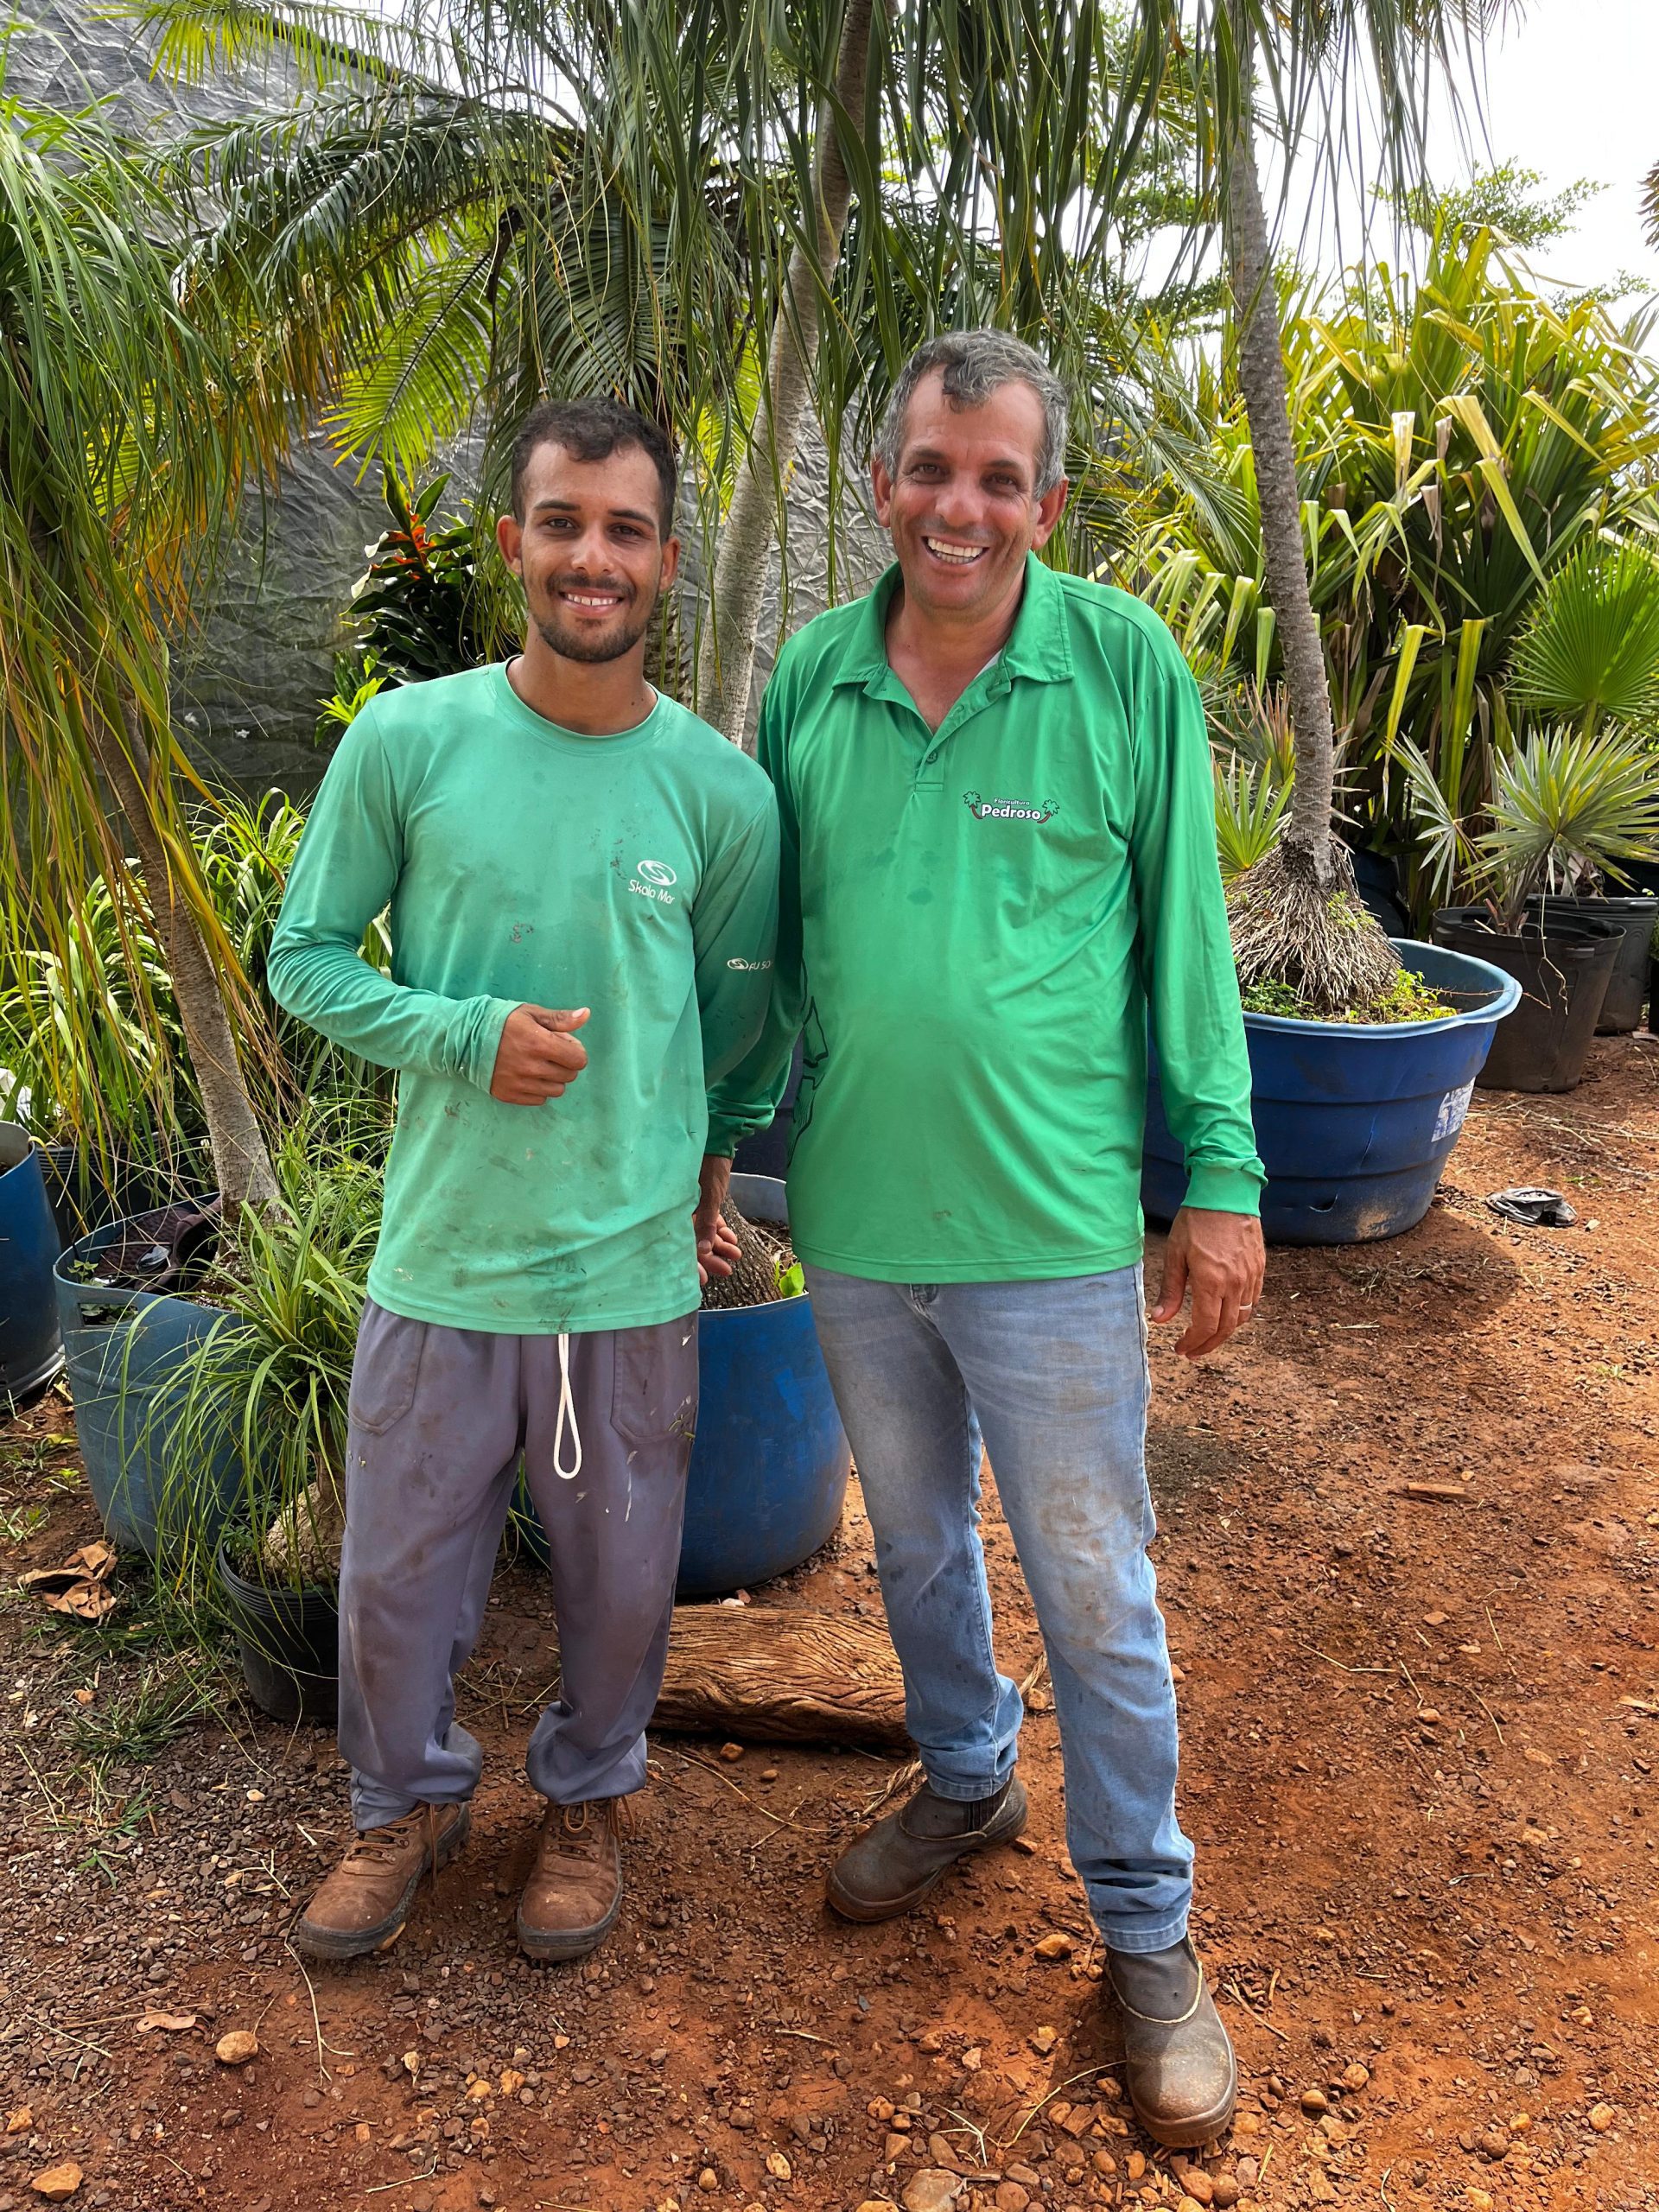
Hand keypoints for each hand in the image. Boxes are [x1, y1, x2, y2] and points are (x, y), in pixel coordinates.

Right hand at [489, 1004, 589, 1104]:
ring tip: (538, 1065)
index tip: (563, 1045)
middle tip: (548, 1053)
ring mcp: (520, 1084)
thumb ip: (560, 1019)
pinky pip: (540, 1099)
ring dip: (553, 1078)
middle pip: (570, 1076)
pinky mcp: (510, 1095)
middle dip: (565, 1064)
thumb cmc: (500, 1022)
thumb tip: (586, 1015)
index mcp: (539, 1044)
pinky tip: (527, 1076)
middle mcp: (532, 1067)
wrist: (464, 1039)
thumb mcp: (530, 1013)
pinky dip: (538, 1089)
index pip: (579, 1060)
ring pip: (557, 1090)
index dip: (575, 1051)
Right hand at [694, 1154, 739, 1286]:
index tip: (702, 1280)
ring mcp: (694, 1207)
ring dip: (720, 1246)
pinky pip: (711, 1221)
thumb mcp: (709, 1198)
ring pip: (705, 1233)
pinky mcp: (705, 1201)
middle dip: (710, 1258)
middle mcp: (682, 1212)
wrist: (718, 1142)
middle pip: (694, 1243)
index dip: (691, 1264)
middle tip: (727, 1271)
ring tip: (736, 1256)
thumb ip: (706, 1223)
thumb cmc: (708, 1167)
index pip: (682, 1245)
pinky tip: (733, 1241)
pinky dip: (722, 1231)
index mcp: (676, 1212)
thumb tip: (702, 1250)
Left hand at [1150, 1206, 1264, 1359]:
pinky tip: (1225, 1314)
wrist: (1226, 1192)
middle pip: (1226, 1329)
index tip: (1180, 1349)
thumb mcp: (1175, 1254)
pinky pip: (1252, 1302)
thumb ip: (1170, 1290)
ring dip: (1224, 1332)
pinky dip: (1239, 1315)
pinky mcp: (1259, 1269)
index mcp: (1211, 1282)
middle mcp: (1235, 1284)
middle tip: (1192, 1351)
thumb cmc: (1196, 1220)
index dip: (1193, 1343)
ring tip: (1206, 1336)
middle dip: (1207, 1345)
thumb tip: (1160, 1320)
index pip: (1205, 1327)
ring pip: (1241, 1318)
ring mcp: (1251, 1277)